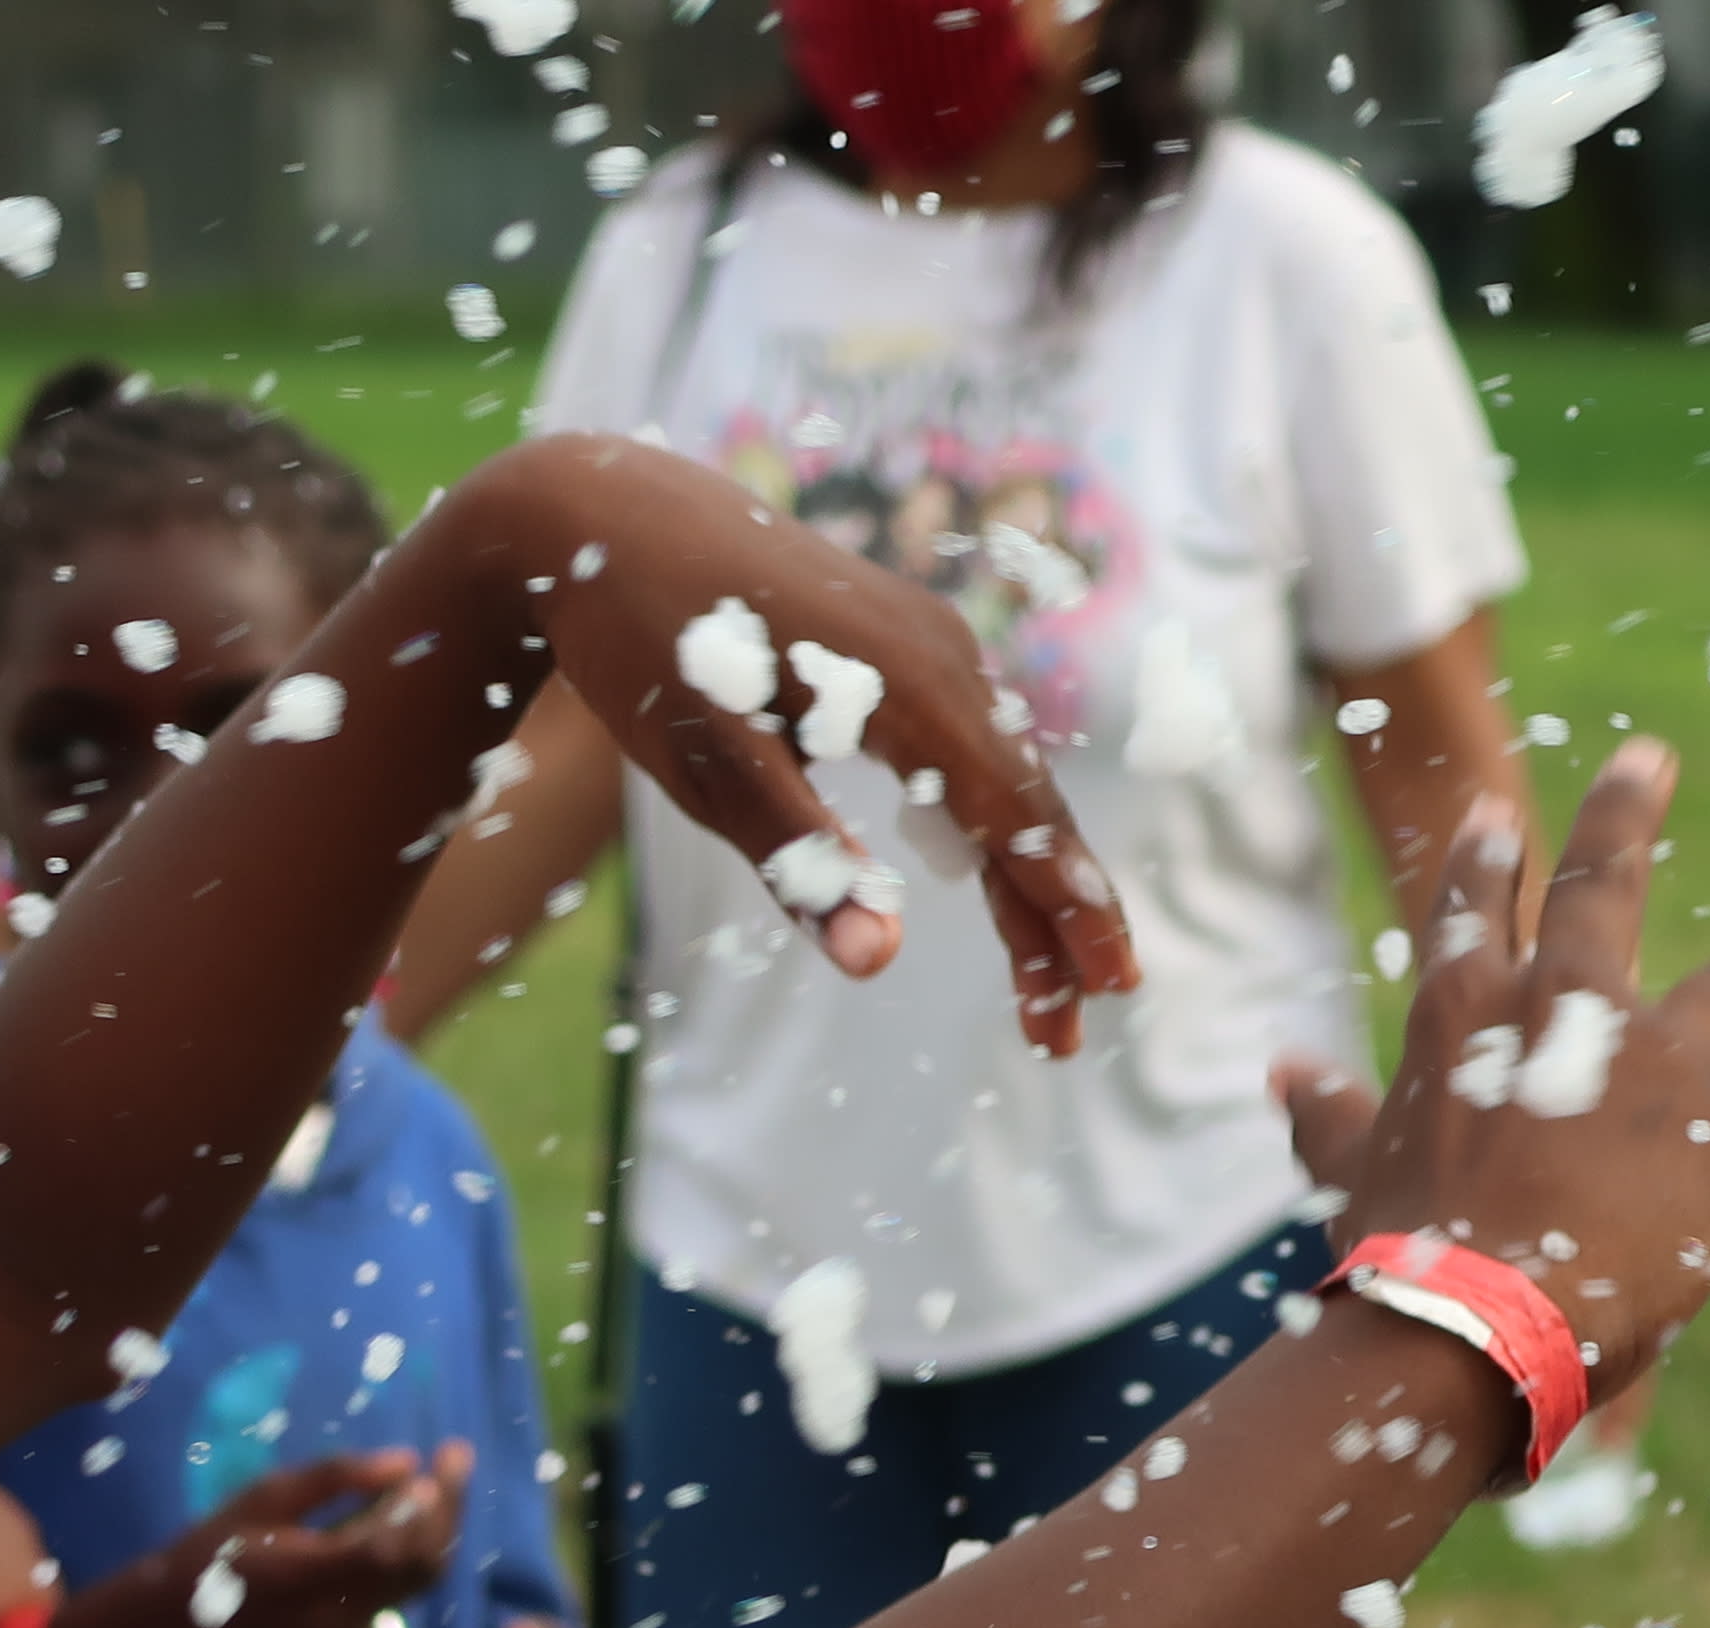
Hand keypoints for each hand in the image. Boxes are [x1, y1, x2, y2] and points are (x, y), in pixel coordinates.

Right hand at [53, 1445, 464, 1627]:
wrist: (179, 1624)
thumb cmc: (213, 1548)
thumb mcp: (263, 1498)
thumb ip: (334, 1479)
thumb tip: (405, 1461)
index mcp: (307, 1576)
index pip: (388, 1545)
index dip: (421, 1505)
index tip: (436, 1459)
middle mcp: (339, 1614)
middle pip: (421, 1564)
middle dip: (448, 1509)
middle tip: (457, 1455)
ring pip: (419, 1582)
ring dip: (438, 1530)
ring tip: (443, 1478)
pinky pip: (400, 1591)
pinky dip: (414, 1552)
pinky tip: (408, 1514)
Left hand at [506, 437, 1139, 1053]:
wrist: (602, 513)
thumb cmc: (646, 636)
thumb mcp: (710, 763)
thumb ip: (802, 861)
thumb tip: (876, 966)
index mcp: (914, 685)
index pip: (1018, 820)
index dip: (1065, 912)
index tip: (1107, 989)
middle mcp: (944, 656)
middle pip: (1029, 808)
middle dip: (1057, 922)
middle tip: (1068, 1033)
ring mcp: (930, 644)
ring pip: (1005, 783)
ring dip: (1027, 882)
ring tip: (1042, 980)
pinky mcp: (903, 646)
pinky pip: (973, 750)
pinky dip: (993, 825)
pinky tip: (993, 877)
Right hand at [1271, 737, 1709, 1415]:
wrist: (1472, 1325)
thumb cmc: (1398, 1258)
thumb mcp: (1351, 1170)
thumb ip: (1327, 1112)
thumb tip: (1283, 1066)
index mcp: (1466, 1022)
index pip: (1471, 919)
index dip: (1481, 865)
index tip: (1495, 814)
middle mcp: (1568, 1017)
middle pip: (1602, 890)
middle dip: (1623, 817)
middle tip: (1648, 758)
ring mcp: (1657, 1070)